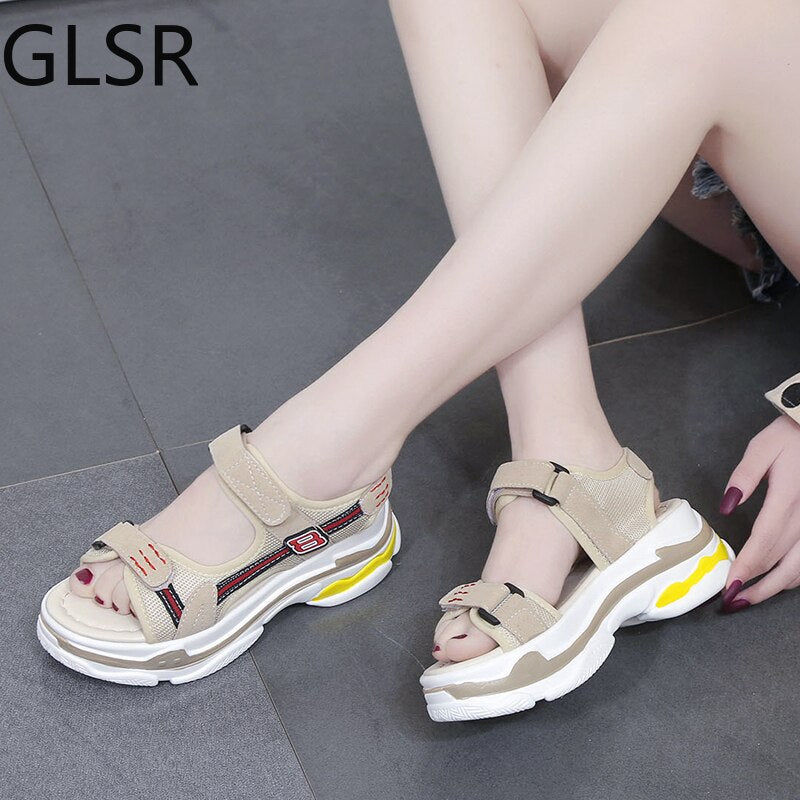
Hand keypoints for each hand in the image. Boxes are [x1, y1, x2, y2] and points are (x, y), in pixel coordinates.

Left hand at [720, 416, 799, 611]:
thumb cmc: (791, 436)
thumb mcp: (762, 447)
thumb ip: (743, 476)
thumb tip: (726, 507)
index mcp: (788, 497)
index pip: (764, 542)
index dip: (746, 567)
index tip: (729, 586)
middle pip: (785, 562)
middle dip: (759, 586)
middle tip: (735, 602)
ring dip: (778, 586)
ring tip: (753, 597)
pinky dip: (797, 573)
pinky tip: (780, 579)